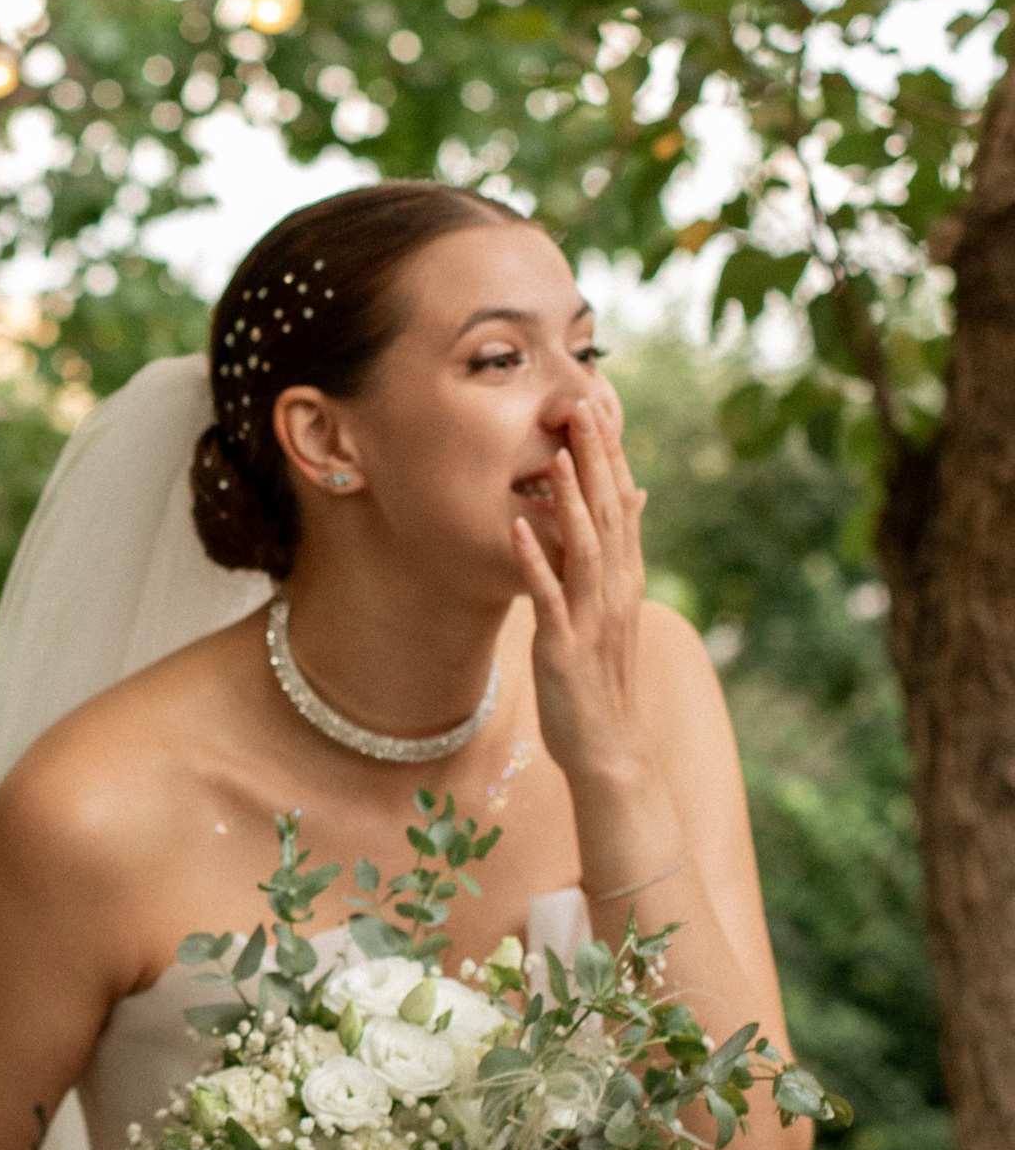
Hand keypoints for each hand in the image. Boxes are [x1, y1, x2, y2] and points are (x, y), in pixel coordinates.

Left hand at [510, 376, 651, 791]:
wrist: (609, 746)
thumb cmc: (603, 675)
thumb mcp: (612, 605)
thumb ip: (618, 550)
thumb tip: (631, 494)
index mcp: (625, 576)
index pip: (621, 501)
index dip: (609, 454)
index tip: (596, 405)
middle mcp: (615, 589)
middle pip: (607, 512)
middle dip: (593, 458)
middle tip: (580, 404)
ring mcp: (591, 616)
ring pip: (585, 547)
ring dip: (569, 499)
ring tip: (555, 455)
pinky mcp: (564, 646)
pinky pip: (550, 597)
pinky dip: (535, 561)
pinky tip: (518, 528)